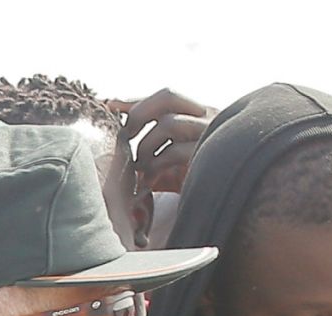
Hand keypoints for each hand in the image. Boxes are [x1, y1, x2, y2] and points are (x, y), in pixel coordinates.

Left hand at [119, 88, 214, 203]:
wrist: (222, 203)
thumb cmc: (191, 183)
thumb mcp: (167, 162)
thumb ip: (148, 149)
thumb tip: (120, 137)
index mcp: (199, 115)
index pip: (165, 97)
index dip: (135, 100)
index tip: (110, 105)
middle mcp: (208, 118)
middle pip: (168, 96)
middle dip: (138, 114)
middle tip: (125, 138)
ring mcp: (211, 134)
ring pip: (168, 123)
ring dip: (145, 146)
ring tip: (140, 168)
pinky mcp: (207, 157)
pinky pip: (174, 151)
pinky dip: (154, 165)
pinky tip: (150, 182)